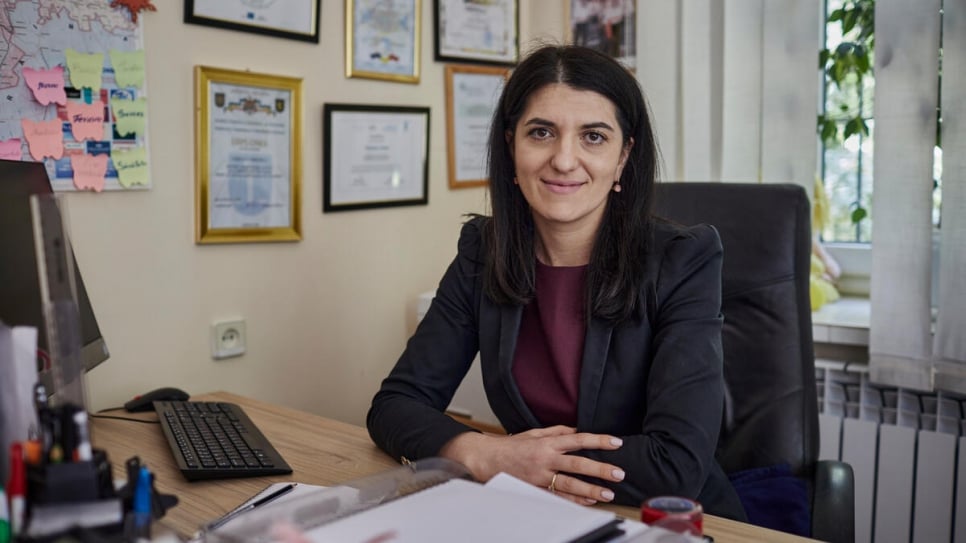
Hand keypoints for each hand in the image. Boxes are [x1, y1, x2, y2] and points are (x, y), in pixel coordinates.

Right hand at [439, 425, 624, 504]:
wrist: (485, 459)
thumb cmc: (510, 446)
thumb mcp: (534, 433)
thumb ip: (557, 431)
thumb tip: (577, 430)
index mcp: (547, 442)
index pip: (578, 439)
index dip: (598, 440)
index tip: (616, 442)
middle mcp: (545, 458)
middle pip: (577, 464)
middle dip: (599, 469)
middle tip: (618, 473)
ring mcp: (540, 476)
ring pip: (569, 484)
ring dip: (590, 489)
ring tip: (607, 494)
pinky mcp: (535, 489)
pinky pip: (557, 497)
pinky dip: (573, 500)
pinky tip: (587, 502)